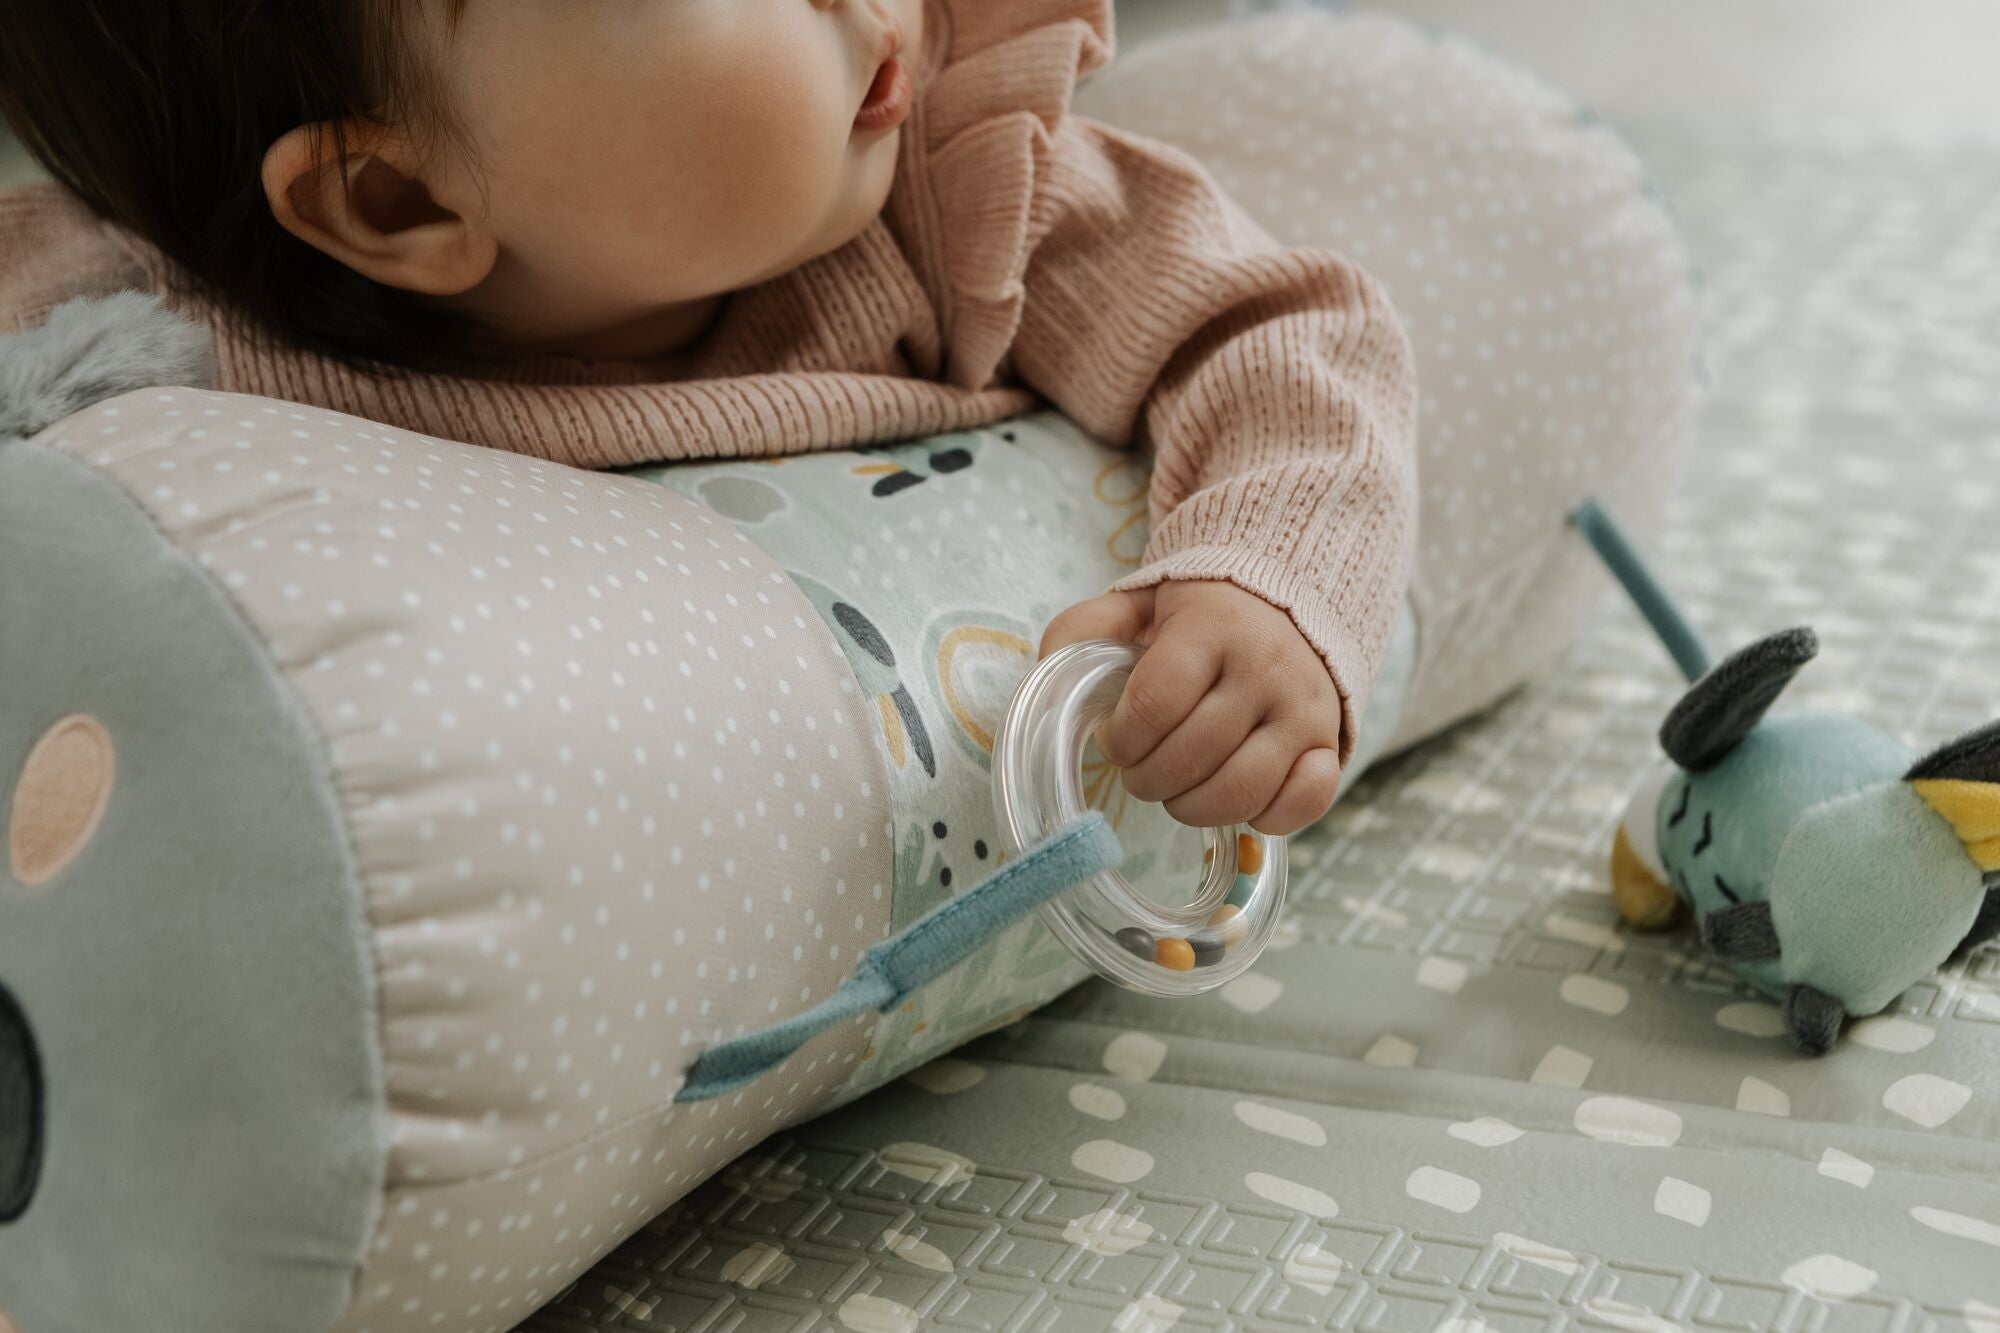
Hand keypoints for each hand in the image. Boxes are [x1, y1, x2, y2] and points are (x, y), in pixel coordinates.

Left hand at [1037, 580, 1344, 836]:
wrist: (1289, 606)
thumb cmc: (1199, 620)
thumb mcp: (1138, 606)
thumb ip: (1085, 630)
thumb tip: (1049, 668)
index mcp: (1212, 628)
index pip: (1155, 704)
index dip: (1122, 739)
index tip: (1116, 740)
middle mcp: (1265, 667)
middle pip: (1191, 756)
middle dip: (1148, 779)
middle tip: (1141, 770)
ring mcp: (1304, 709)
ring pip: (1241, 790)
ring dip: (1193, 808)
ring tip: (1178, 790)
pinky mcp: (1330, 744)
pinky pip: (1302, 804)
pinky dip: (1264, 818)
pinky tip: (1236, 801)